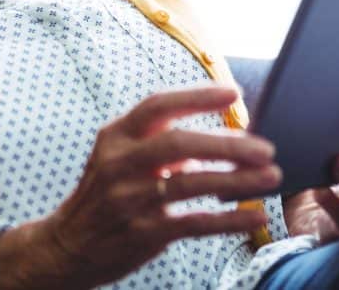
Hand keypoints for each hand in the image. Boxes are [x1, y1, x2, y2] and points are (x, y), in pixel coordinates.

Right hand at [0, 85, 281, 289]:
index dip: (198, 97)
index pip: (159, 105)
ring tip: (271, 177)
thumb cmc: (105, 193)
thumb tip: (228, 135)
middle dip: (228, 144)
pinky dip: (229, 220)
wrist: (67, 244)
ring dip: (238, 180)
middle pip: (180, 143)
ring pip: (192, 183)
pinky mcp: (143, 234)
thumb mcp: (120, 156)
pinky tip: (254, 216)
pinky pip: (194, 224)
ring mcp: (130, 200)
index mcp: (116, 136)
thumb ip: (163, 142)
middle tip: (266, 148)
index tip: (234, 95)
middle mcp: (120, 164)